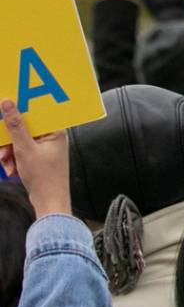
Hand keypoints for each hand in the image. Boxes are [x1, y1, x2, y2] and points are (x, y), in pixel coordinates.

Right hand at [0, 100, 70, 217]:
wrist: (49, 202)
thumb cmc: (43, 177)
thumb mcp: (24, 149)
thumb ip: (15, 126)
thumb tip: (8, 104)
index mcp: (56, 130)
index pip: (35, 114)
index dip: (17, 116)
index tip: (3, 118)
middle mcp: (53, 136)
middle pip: (25, 130)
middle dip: (10, 143)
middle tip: (3, 153)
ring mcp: (47, 148)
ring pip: (21, 142)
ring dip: (11, 154)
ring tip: (8, 166)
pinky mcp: (41, 158)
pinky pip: (23, 153)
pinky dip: (15, 160)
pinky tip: (13, 171)